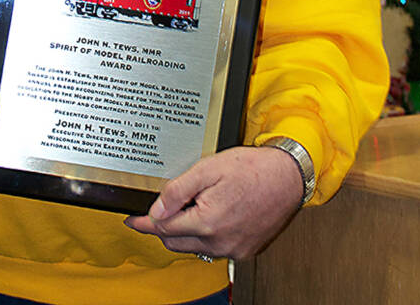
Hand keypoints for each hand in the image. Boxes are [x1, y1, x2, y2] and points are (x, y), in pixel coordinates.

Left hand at [124, 146, 302, 259]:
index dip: (144, 222)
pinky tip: (208, 215)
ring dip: (184, 231)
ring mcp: (233, 249)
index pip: (163, 228)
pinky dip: (204, 235)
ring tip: (189, 205)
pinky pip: (213, 248)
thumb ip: (178, 190)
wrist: (287, 177)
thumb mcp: (208, 168)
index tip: (131, 221)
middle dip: (162, 227)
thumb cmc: (252, 168)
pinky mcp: (244, 250)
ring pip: (194, 247)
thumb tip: (155, 210)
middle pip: (175, 242)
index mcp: (207, 223)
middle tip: (158, 209)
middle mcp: (219, 242)